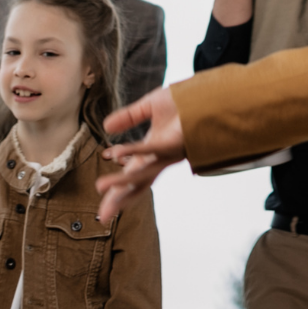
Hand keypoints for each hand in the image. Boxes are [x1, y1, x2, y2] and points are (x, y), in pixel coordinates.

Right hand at [97, 87, 186, 222]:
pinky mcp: (174, 141)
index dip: (117, 193)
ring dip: (121, 180)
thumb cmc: (184, 101)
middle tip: (102, 216)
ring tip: (100, 186)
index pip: (131, 175)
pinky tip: (116, 154)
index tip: (104, 211)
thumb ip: (128, 117)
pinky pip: (150, 148)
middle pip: (137, 183)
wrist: (207, 92)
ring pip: (141, 170)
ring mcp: (168, 152)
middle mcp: (161, 157)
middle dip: (119, 199)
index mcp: (153, 152)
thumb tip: (106, 126)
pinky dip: (133, 151)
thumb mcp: (149, 107)